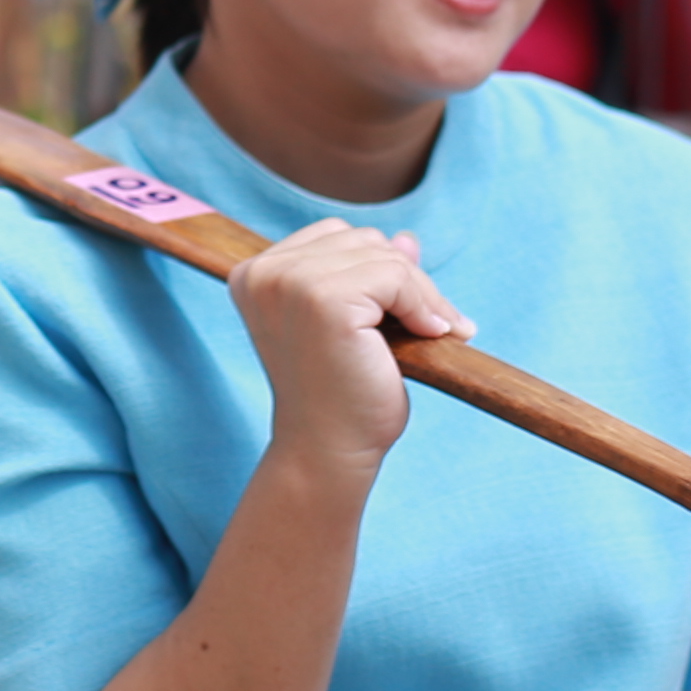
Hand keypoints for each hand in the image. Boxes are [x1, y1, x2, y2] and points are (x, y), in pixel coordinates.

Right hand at [229, 219, 461, 479]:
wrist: (328, 453)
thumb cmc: (339, 398)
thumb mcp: (355, 325)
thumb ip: (371, 277)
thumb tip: (407, 238)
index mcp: (255, 275)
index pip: (335, 236)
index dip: (379, 269)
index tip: (409, 308)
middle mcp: (263, 273)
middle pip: (362, 240)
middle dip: (406, 279)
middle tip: (436, 323)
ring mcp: (290, 283)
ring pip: (385, 256)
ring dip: (421, 293)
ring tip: (434, 330)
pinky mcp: (324, 299)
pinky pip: (397, 276)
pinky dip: (424, 304)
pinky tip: (431, 333)